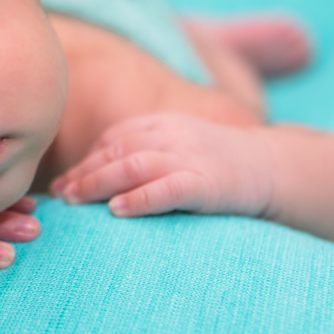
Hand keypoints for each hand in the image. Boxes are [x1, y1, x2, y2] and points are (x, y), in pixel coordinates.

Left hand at [49, 112, 275, 218]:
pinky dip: (141, 198)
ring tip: (76, 200)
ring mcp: (190, 156)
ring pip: (134, 164)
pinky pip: (169, 188)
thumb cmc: (219, 164)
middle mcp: (172, 134)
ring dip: (99, 182)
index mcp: (162, 123)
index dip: (86, 159)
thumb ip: (144, 154)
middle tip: (60, 195)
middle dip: (84, 171)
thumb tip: (99, 179)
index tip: (63, 183)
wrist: (273, 167)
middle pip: (117, 149)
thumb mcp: (179, 146)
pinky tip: (118, 210)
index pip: (114, 138)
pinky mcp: (208, 183)